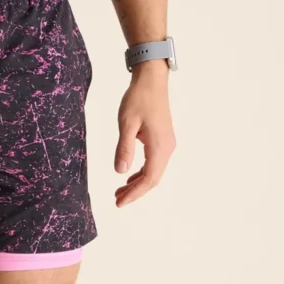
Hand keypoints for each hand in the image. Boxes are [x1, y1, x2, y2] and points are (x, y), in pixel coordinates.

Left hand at [114, 61, 175, 206]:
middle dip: (136, 192)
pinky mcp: (162, 139)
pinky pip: (153, 162)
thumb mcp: (127, 123)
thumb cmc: (139, 98)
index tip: (119, 203)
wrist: (152, 80)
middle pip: (153, 179)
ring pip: (154, 171)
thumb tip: (120, 172)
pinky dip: (141, 172)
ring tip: (120, 191)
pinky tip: (129, 175)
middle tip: (117, 200)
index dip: (134, 193)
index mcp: (159, 146)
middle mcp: (167, 148)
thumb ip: (124, 148)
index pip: (148, 179)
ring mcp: (166, 144)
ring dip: (138, 183)